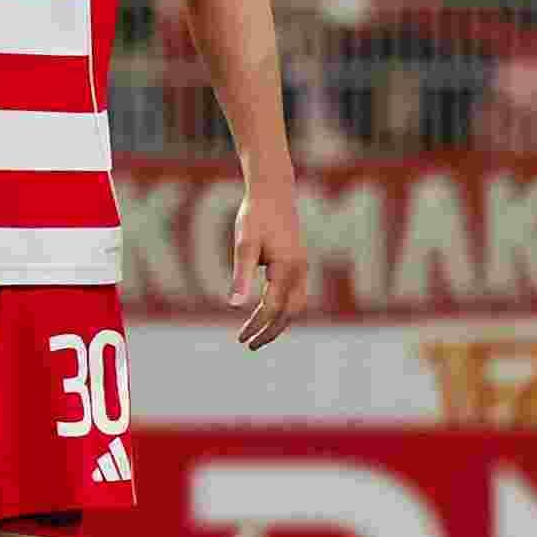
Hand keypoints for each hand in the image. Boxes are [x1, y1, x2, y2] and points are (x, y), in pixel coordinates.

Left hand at [229, 181, 309, 349]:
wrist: (273, 190)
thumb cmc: (255, 215)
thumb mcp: (243, 244)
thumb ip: (241, 275)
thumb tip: (233, 305)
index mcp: (287, 267)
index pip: (272, 307)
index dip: (256, 325)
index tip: (240, 339)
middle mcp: (300, 270)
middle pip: (290, 312)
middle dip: (271, 332)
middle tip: (250, 345)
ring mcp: (302, 266)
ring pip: (297, 305)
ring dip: (279, 322)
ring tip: (258, 334)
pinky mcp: (299, 262)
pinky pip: (296, 294)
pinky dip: (283, 309)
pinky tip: (266, 311)